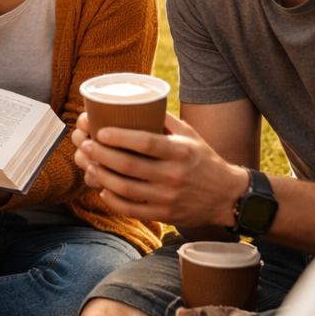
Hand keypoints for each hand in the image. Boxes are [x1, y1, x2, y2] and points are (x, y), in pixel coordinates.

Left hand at [72, 111, 247, 227]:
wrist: (227, 196)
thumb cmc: (203, 160)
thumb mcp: (190, 135)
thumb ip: (165, 120)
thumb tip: (137, 100)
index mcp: (180, 152)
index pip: (145, 142)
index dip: (119, 137)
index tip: (100, 131)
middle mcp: (174, 175)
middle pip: (128, 165)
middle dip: (101, 155)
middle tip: (86, 145)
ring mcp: (168, 197)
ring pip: (125, 188)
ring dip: (102, 176)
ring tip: (90, 164)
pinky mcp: (165, 214)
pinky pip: (132, 210)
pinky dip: (113, 201)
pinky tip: (103, 190)